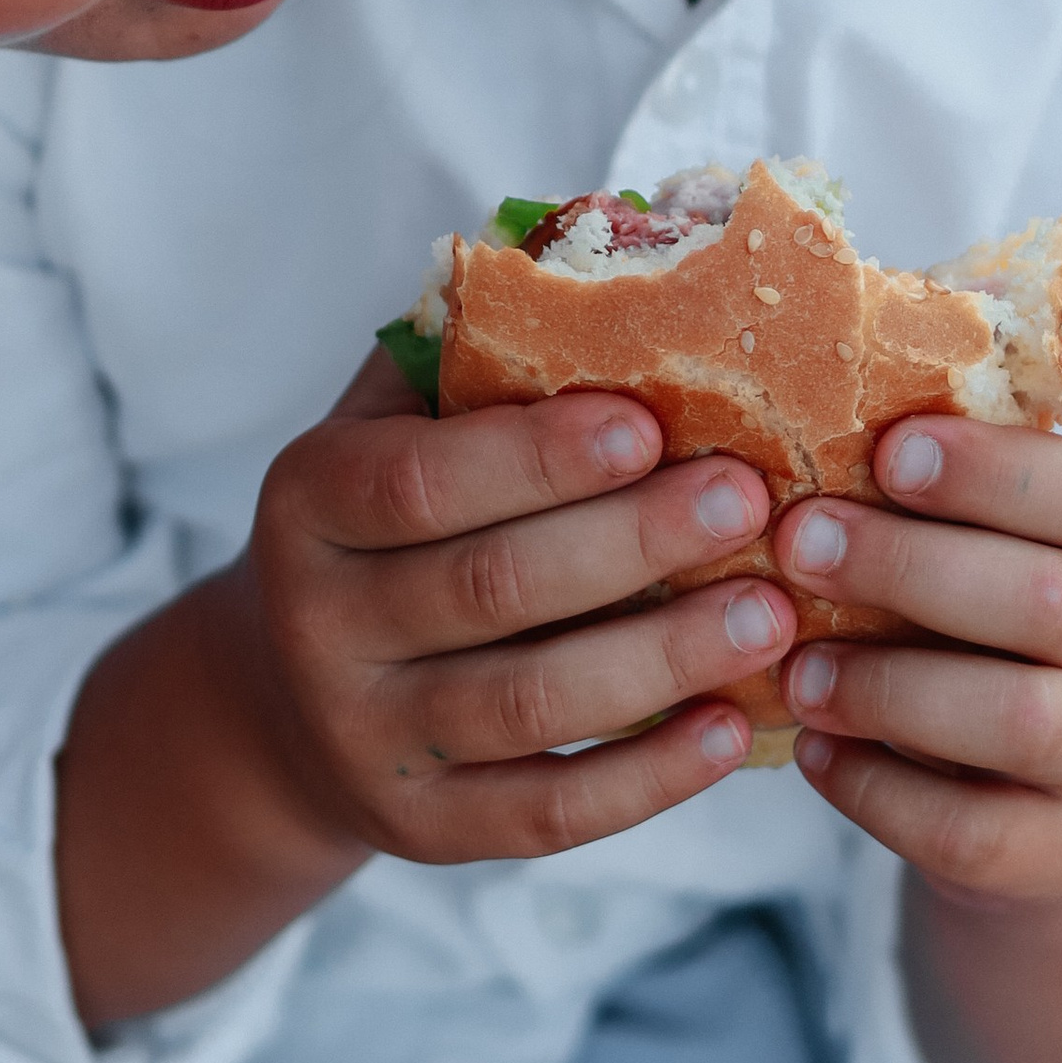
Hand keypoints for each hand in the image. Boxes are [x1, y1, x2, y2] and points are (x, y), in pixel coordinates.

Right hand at [56, 356, 794, 1028]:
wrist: (286, 703)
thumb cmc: (389, 519)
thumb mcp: (393, 424)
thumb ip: (481, 347)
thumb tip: (629, 229)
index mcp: (309, 502)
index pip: (420, 480)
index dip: (537, 455)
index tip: (653, 419)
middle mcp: (320, 624)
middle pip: (489, 590)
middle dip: (631, 545)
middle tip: (753, 498)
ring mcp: (368, 739)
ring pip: (527, 706)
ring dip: (661, 660)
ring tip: (775, 614)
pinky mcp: (423, 833)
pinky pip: (545, 812)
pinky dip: (644, 778)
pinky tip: (732, 731)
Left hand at [774, 413, 1061, 902]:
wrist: (1035, 781)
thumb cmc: (976, 605)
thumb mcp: (982, 530)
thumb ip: (930, 472)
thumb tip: (797, 388)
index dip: (997, 471)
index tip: (890, 452)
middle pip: (1049, 602)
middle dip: (911, 567)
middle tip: (799, 543)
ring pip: (1021, 719)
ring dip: (891, 687)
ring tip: (796, 670)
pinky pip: (974, 831)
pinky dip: (879, 791)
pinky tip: (815, 753)